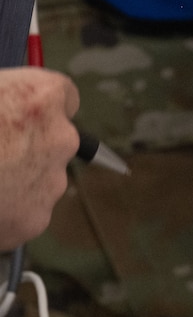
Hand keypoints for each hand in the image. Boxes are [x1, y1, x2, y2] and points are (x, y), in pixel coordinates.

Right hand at [0, 69, 78, 249]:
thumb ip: (0, 99)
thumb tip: (2, 110)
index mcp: (41, 98)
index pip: (63, 97)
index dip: (37, 107)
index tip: (22, 115)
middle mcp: (59, 138)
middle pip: (53, 141)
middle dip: (26, 147)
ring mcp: (50, 182)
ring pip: (39, 178)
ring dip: (16, 180)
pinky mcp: (34, 219)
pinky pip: (25, 212)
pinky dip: (5, 212)